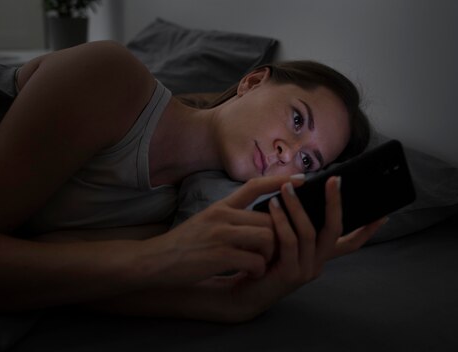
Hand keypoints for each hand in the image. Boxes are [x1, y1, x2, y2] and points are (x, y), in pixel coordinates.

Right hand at [144, 175, 304, 287]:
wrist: (155, 261)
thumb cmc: (183, 245)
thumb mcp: (205, 221)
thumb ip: (229, 217)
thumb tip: (257, 220)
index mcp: (221, 206)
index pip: (255, 186)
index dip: (280, 181)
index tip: (302, 180)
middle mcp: (223, 216)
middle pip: (269, 219)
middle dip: (278, 237)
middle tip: (271, 253)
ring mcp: (221, 235)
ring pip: (267, 237)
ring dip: (269, 255)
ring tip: (259, 265)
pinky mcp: (219, 256)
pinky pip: (255, 260)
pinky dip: (258, 270)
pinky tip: (248, 274)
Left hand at [201, 176, 386, 320]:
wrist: (244, 292)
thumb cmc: (262, 260)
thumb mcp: (283, 240)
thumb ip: (295, 224)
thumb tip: (300, 191)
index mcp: (320, 256)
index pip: (351, 243)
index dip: (368, 230)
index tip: (383, 213)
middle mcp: (319, 264)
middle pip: (335, 230)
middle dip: (335, 203)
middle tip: (333, 179)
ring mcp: (307, 270)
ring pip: (309, 232)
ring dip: (298, 206)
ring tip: (286, 188)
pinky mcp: (291, 274)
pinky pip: (290, 241)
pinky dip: (282, 220)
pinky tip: (272, 205)